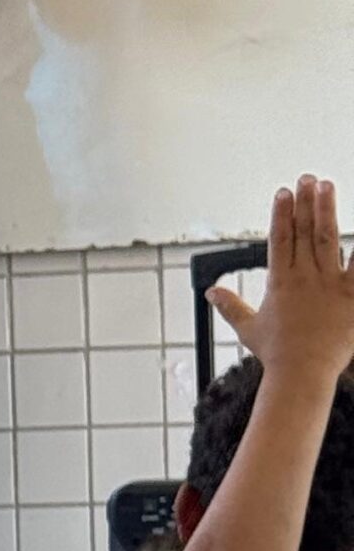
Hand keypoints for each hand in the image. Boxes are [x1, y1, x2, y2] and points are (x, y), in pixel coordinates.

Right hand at [215, 176, 353, 384]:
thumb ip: (230, 305)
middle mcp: (304, 278)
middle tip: (307, 178)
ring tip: (327, 186)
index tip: (283, 192)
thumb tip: (211, 292)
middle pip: (303, 231)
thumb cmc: (276, 354)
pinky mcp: (351, 294)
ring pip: (327, 239)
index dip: (281, 213)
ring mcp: (330, 284)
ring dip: (326, 210)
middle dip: (304, 202)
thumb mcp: (248, 328)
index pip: (279, 239)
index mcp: (280, 282)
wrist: (302, 373)